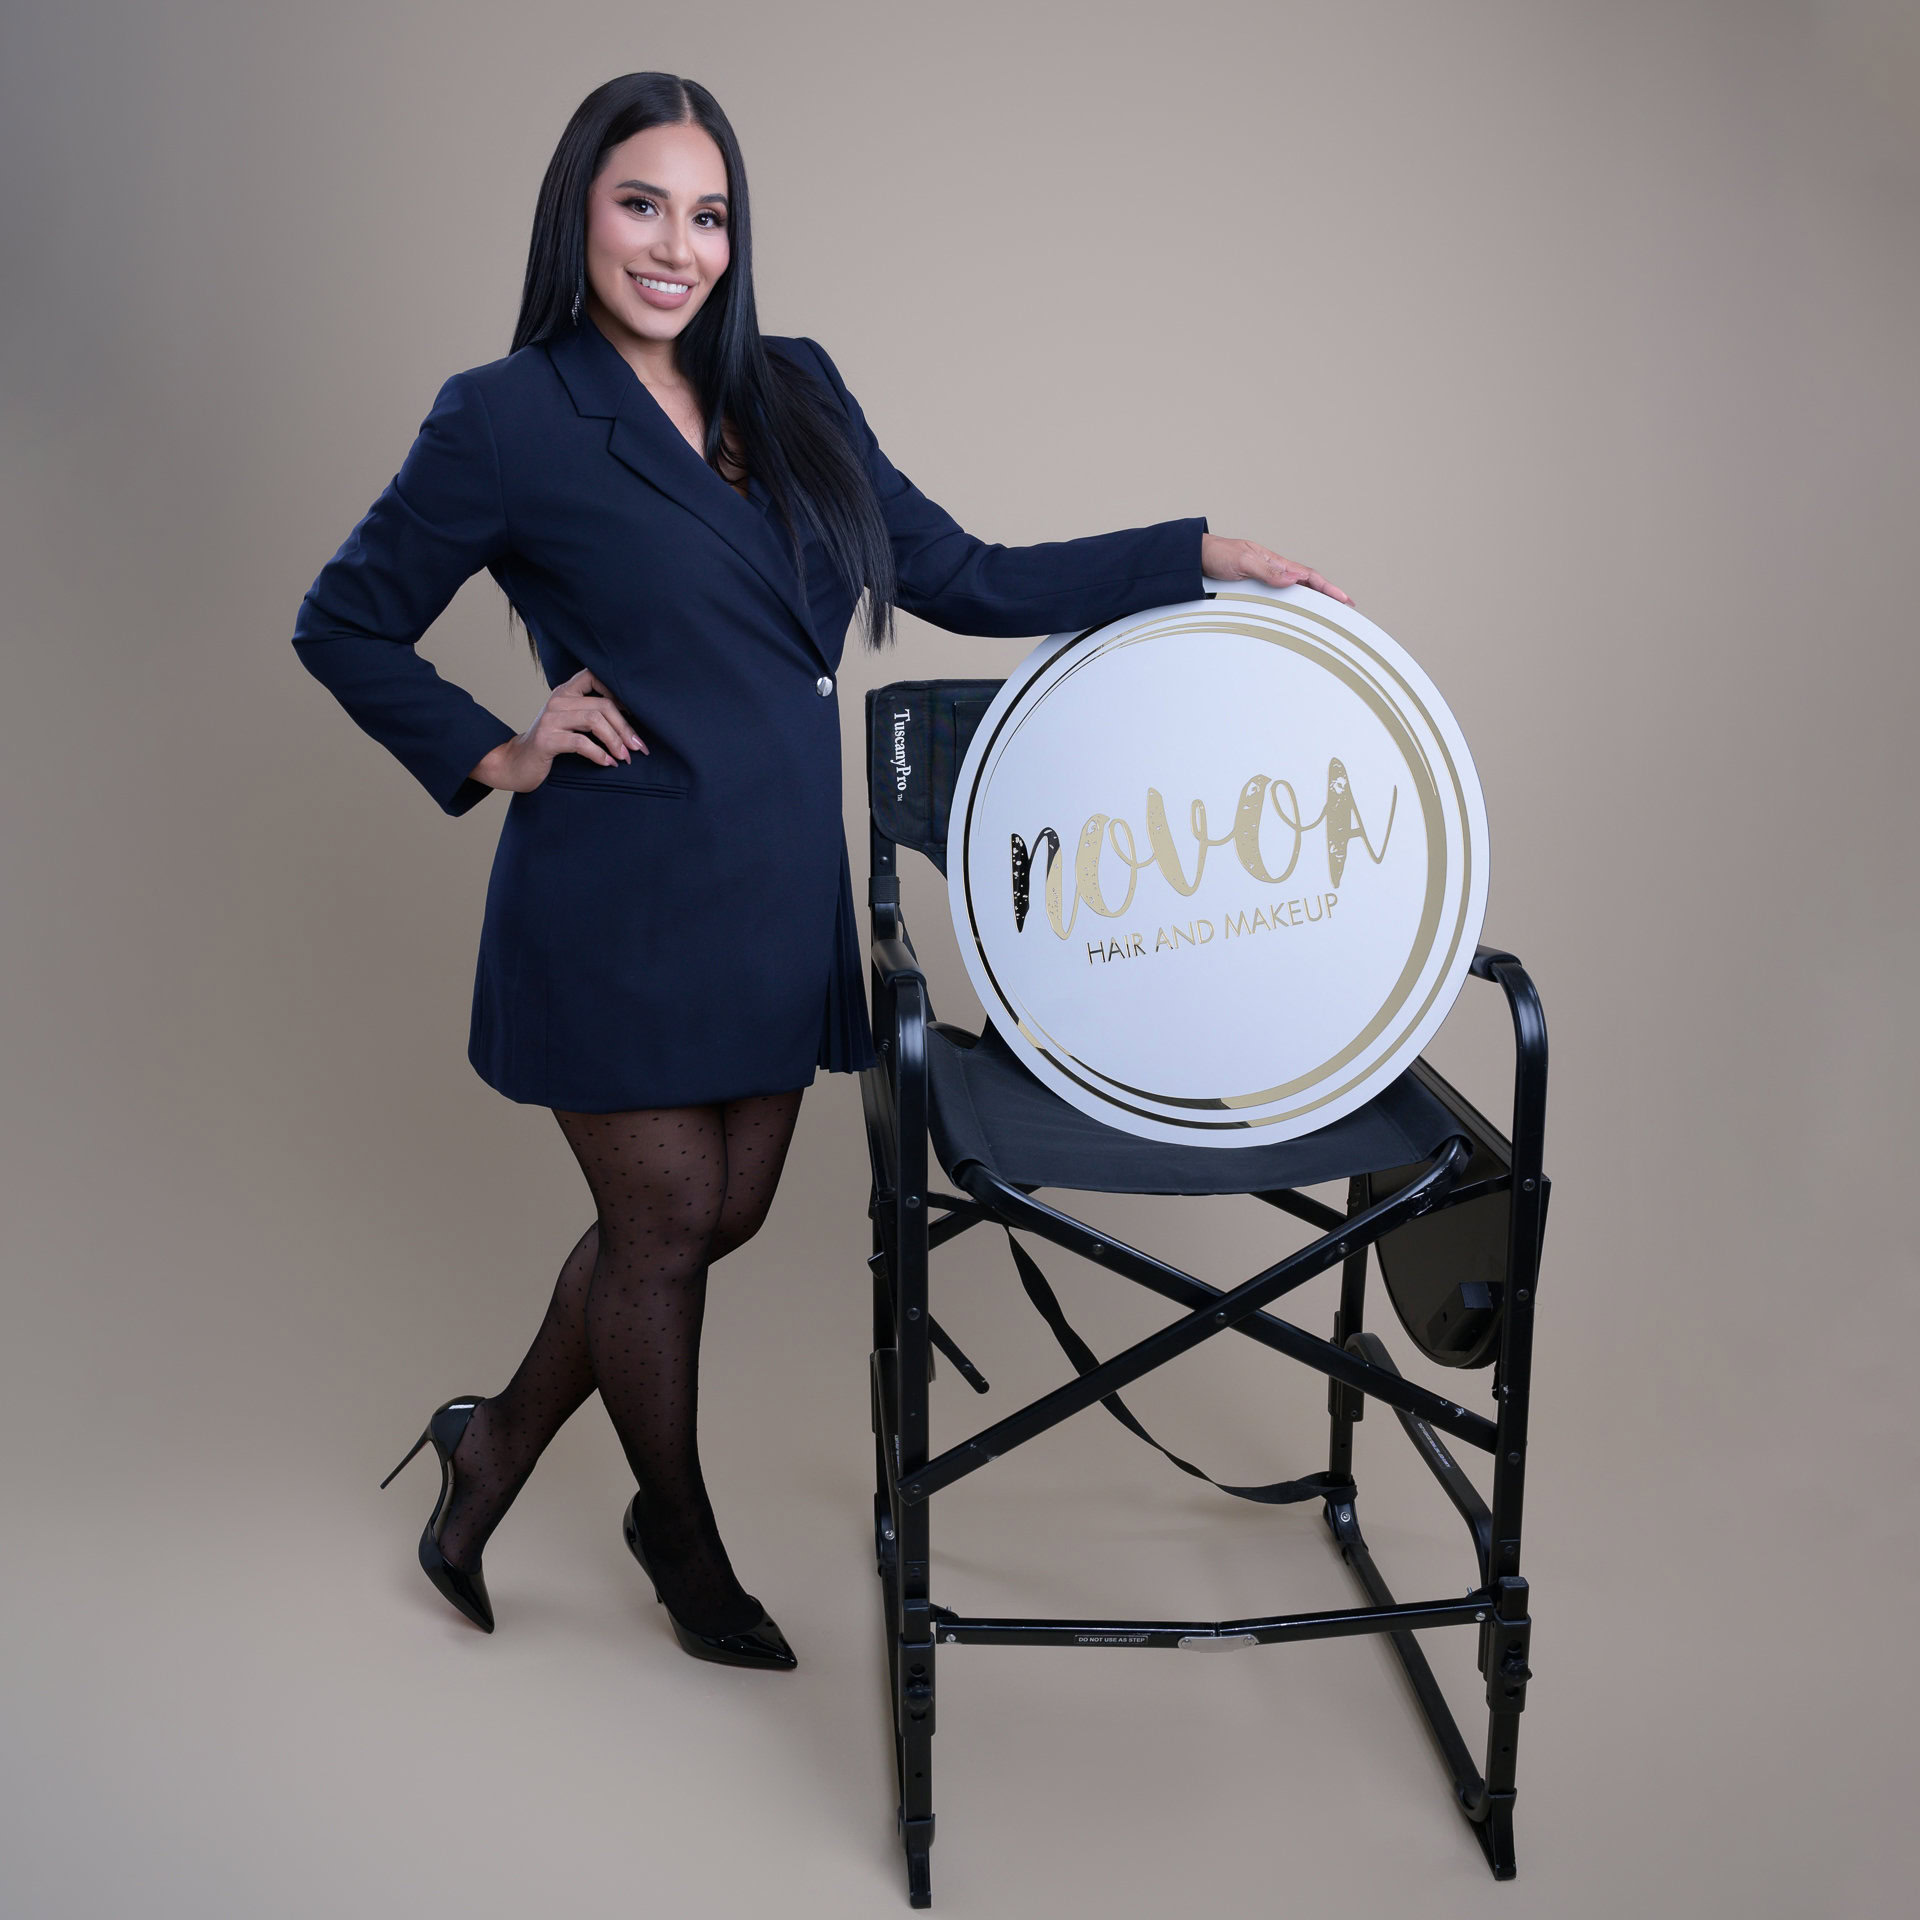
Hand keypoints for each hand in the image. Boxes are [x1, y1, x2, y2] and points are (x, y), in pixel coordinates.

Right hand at [470, 668, 647, 791]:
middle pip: (603, 704)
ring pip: (595, 720)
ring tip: (625, 756)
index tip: (635, 715)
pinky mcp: (546, 739)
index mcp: (565, 692)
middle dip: (625, 728)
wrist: (516, 763)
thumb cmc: (551, 744)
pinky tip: (608, 763)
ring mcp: (550, 719)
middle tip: (638, 747)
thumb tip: (632, 723)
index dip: (619, 693)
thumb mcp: (571, 723)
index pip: (595, 676)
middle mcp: (558, 700)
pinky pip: (581, 742)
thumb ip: (591, 715)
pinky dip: (599, 754)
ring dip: (615, 741)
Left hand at [1201, 535, 1352, 605]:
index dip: (1328, 588)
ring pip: (1293, 592)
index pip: (1309, 576)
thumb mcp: (1243, 562)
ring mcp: (1264, 580)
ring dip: (1311, 601)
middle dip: (1327, 596)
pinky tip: (1294, 613)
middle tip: (1344, 608)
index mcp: (1275, 562)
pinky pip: (1277, 598)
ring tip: (1325, 614)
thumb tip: (1292, 578)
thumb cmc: (1218, 554)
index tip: (1344, 599)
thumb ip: (1267, 570)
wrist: (1195, 558)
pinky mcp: (1253, 588)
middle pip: (1306, 585)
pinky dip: (1291, 605)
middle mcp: (1273, 571)